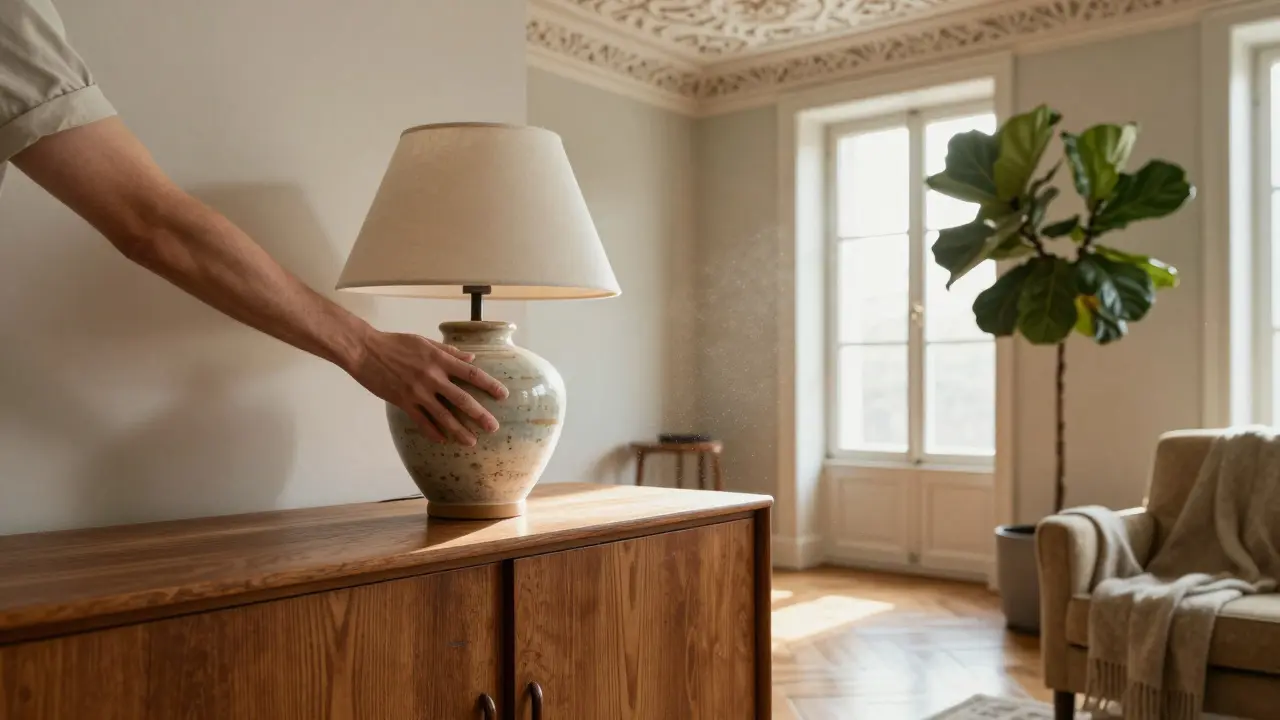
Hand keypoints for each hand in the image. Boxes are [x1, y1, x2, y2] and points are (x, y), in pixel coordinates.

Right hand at [348, 330, 508, 444]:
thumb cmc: (395, 343)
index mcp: (439, 360)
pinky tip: (443, 439)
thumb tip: (472, 358)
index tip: (503, 395)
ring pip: (443, 415)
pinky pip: (421, 421)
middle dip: (479, 415)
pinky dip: (432, 431)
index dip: (489, 385)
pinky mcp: (402, 401)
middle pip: (461, 399)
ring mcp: (417, 391)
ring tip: (471, 442)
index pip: (471, 373)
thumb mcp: (424, 341)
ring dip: (459, 430)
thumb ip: (448, 352)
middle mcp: (431, 377)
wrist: (365, 350)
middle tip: (493, 427)